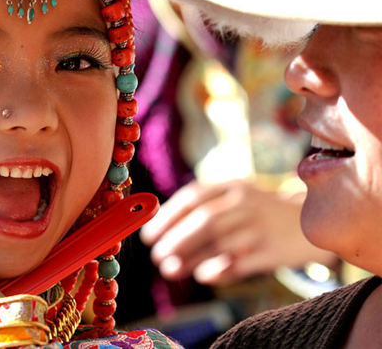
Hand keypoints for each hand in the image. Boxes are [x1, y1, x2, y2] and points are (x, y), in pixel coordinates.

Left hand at [140, 179, 336, 284]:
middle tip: (156, 255)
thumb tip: (161, 233)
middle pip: (205, 220)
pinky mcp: (273, 251)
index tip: (149, 235)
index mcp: (233, 186)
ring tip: (168, 270)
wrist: (312, 221)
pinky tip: (202, 275)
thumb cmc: (260, 213)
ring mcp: (261, 227)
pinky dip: (218, 270)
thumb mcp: (236, 199)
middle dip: (175, 239)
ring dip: (189, 258)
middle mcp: (247, 203)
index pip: (193, 196)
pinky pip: (239, 263)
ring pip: (219, 243)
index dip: (167, 216)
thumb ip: (204, 209)